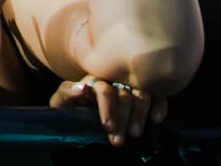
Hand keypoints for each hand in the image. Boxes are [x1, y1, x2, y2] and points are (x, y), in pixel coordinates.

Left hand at [50, 75, 166, 147]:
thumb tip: (82, 88)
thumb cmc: (71, 105)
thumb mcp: (61, 101)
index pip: (105, 90)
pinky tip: (155, 119)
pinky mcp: (144, 95)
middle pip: (124, 95)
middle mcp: (114, 80)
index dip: (107, 108)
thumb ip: (66, 92)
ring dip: (140, 114)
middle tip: (119, 140)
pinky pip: (157, 96)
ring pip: (142, 94)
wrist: (79, 110)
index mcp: (95, 80)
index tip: (107, 126)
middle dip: (123, 118)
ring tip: (135, 133)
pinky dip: (159, 106)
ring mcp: (130, 86)